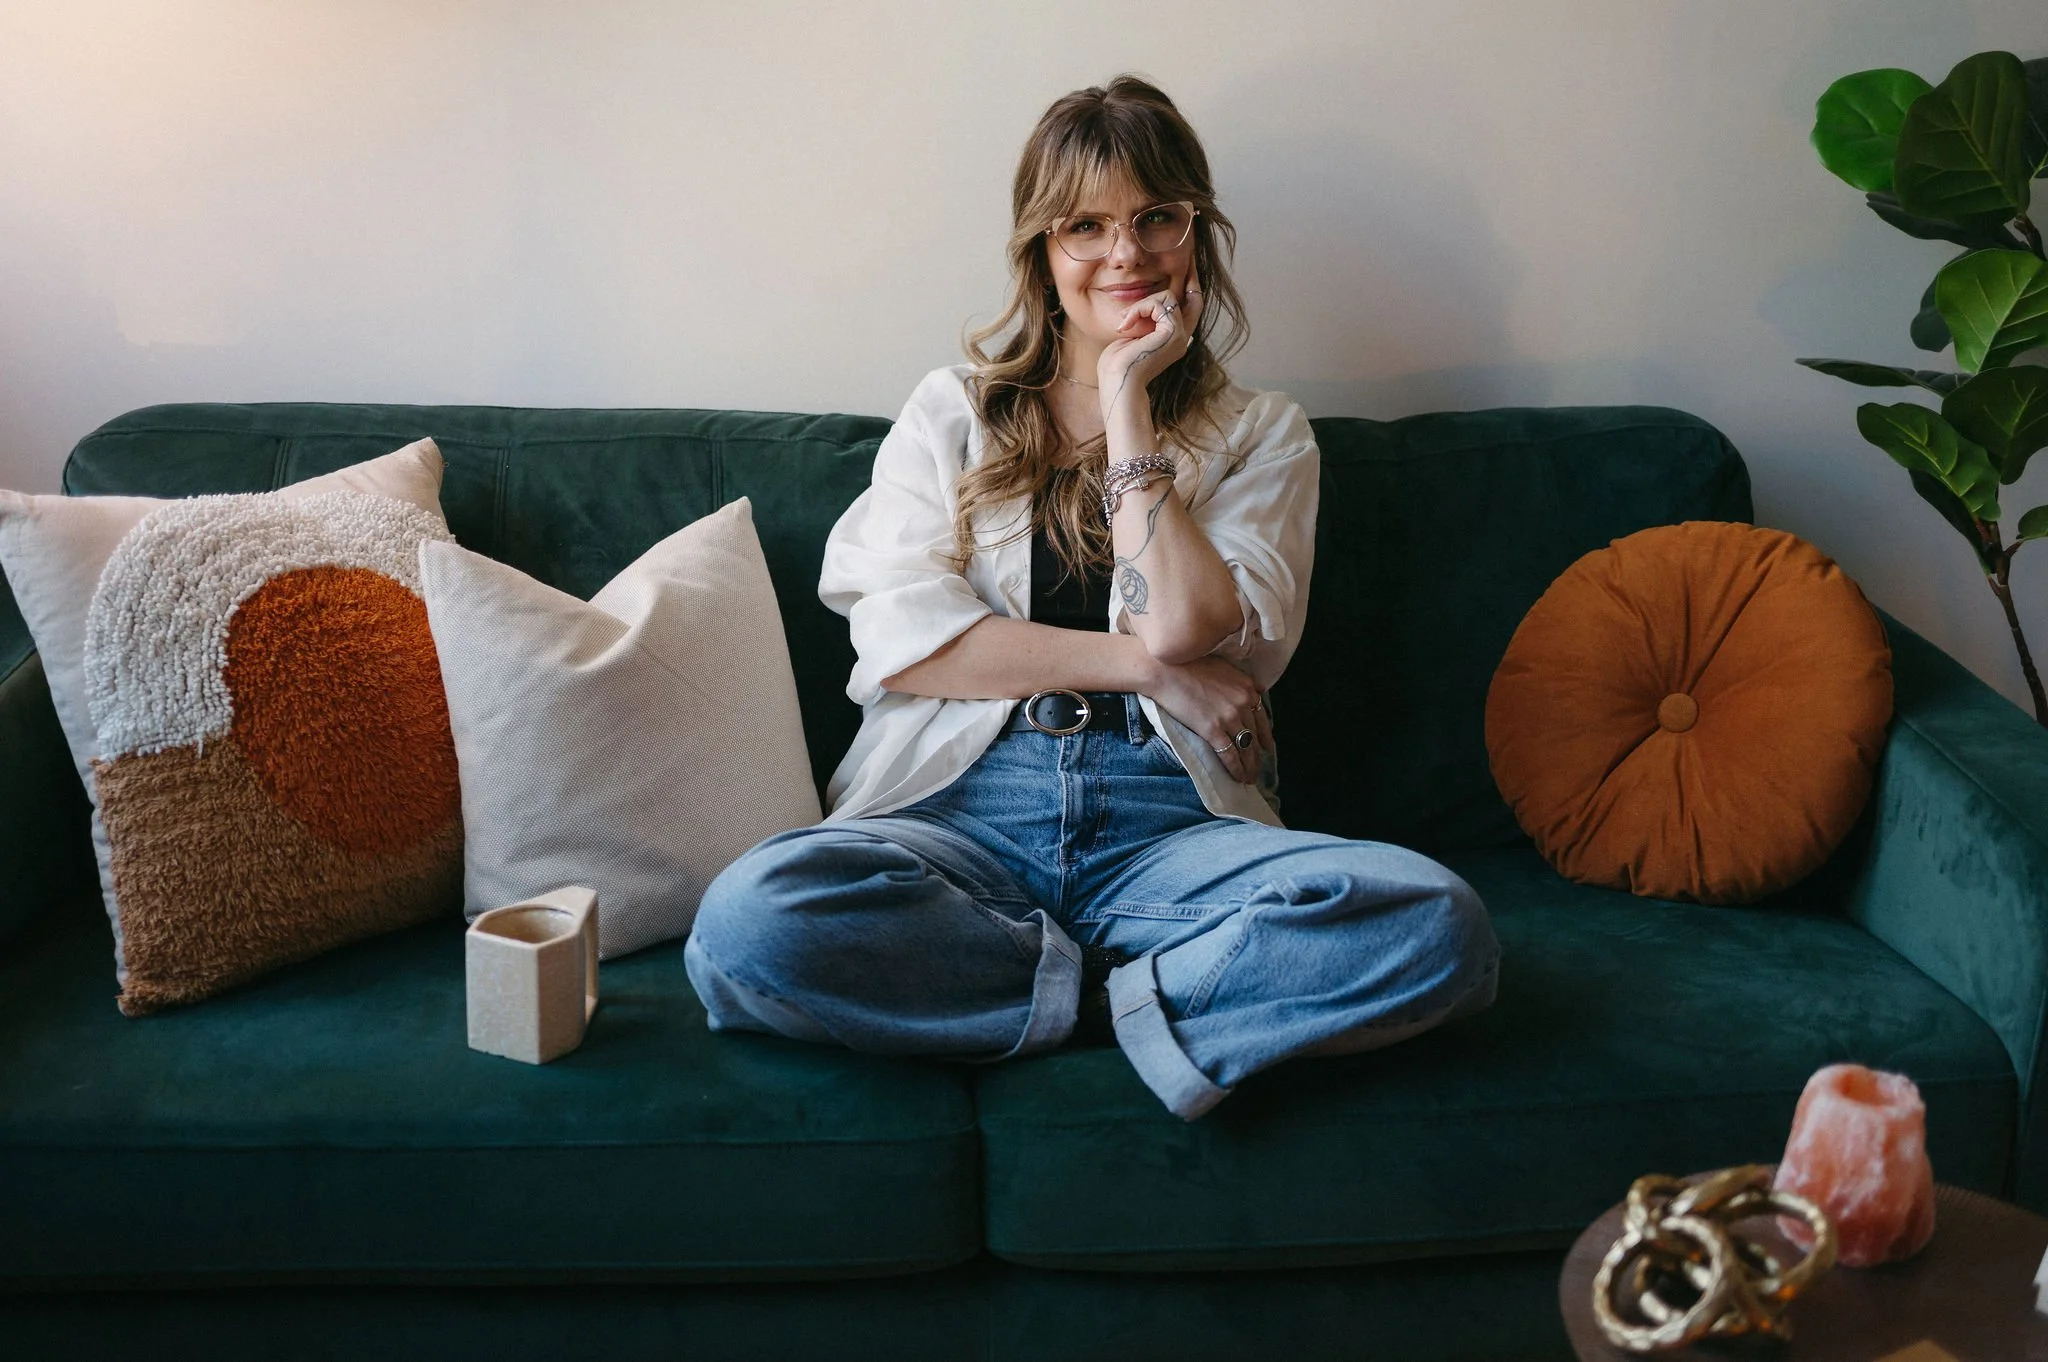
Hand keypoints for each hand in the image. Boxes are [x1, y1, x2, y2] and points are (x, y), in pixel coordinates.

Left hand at [1096, 263, 1205, 416]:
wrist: (1118, 383)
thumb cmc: (1117, 366)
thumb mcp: (1131, 336)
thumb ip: (1142, 321)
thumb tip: (1140, 306)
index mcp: (1173, 341)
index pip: (1189, 308)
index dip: (1190, 288)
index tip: (1187, 266)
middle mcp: (1182, 338)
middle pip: (1195, 298)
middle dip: (1191, 275)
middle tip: (1187, 258)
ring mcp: (1180, 336)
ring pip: (1169, 296)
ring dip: (1142, 304)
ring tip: (1125, 322)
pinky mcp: (1173, 332)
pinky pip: (1158, 303)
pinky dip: (1138, 309)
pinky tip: (1124, 326)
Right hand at [1139, 653, 1272, 784]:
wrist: (1164, 669)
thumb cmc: (1188, 665)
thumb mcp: (1223, 667)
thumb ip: (1242, 680)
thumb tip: (1258, 690)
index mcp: (1247, 687)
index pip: (1262, 717)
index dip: (1265, 736)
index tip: (1266, 747)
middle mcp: (1243, 702)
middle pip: (1255, 735)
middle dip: (1257, 755)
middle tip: (1257, 768)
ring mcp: (1229, 717)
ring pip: (1245, 747)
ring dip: (1249, 766)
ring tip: (1249, 777)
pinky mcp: (1213, 730)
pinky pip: (1230, 754)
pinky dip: (1236, 768)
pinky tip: (1238, 777)